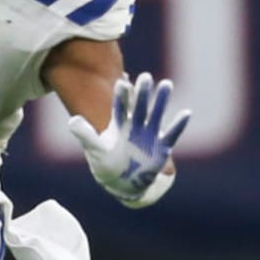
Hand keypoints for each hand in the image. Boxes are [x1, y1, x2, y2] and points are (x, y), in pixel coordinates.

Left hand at [68, 72, 190, 202]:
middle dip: (142, 93)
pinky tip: (186, 113)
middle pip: (139, 106)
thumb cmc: (107, 164)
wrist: (123, 182)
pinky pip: (172, 134)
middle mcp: (136, 126)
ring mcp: (150, 135)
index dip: (122, 95)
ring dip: (162, 101)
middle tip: (146, 77)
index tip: (123, 82)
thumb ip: (85, 135)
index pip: (120, 106)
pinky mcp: (162, 147)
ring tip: (167, 84)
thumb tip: (73, 120)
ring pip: (157, 115)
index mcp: (119, 124)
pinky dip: (179, 125)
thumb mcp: (94, 150)